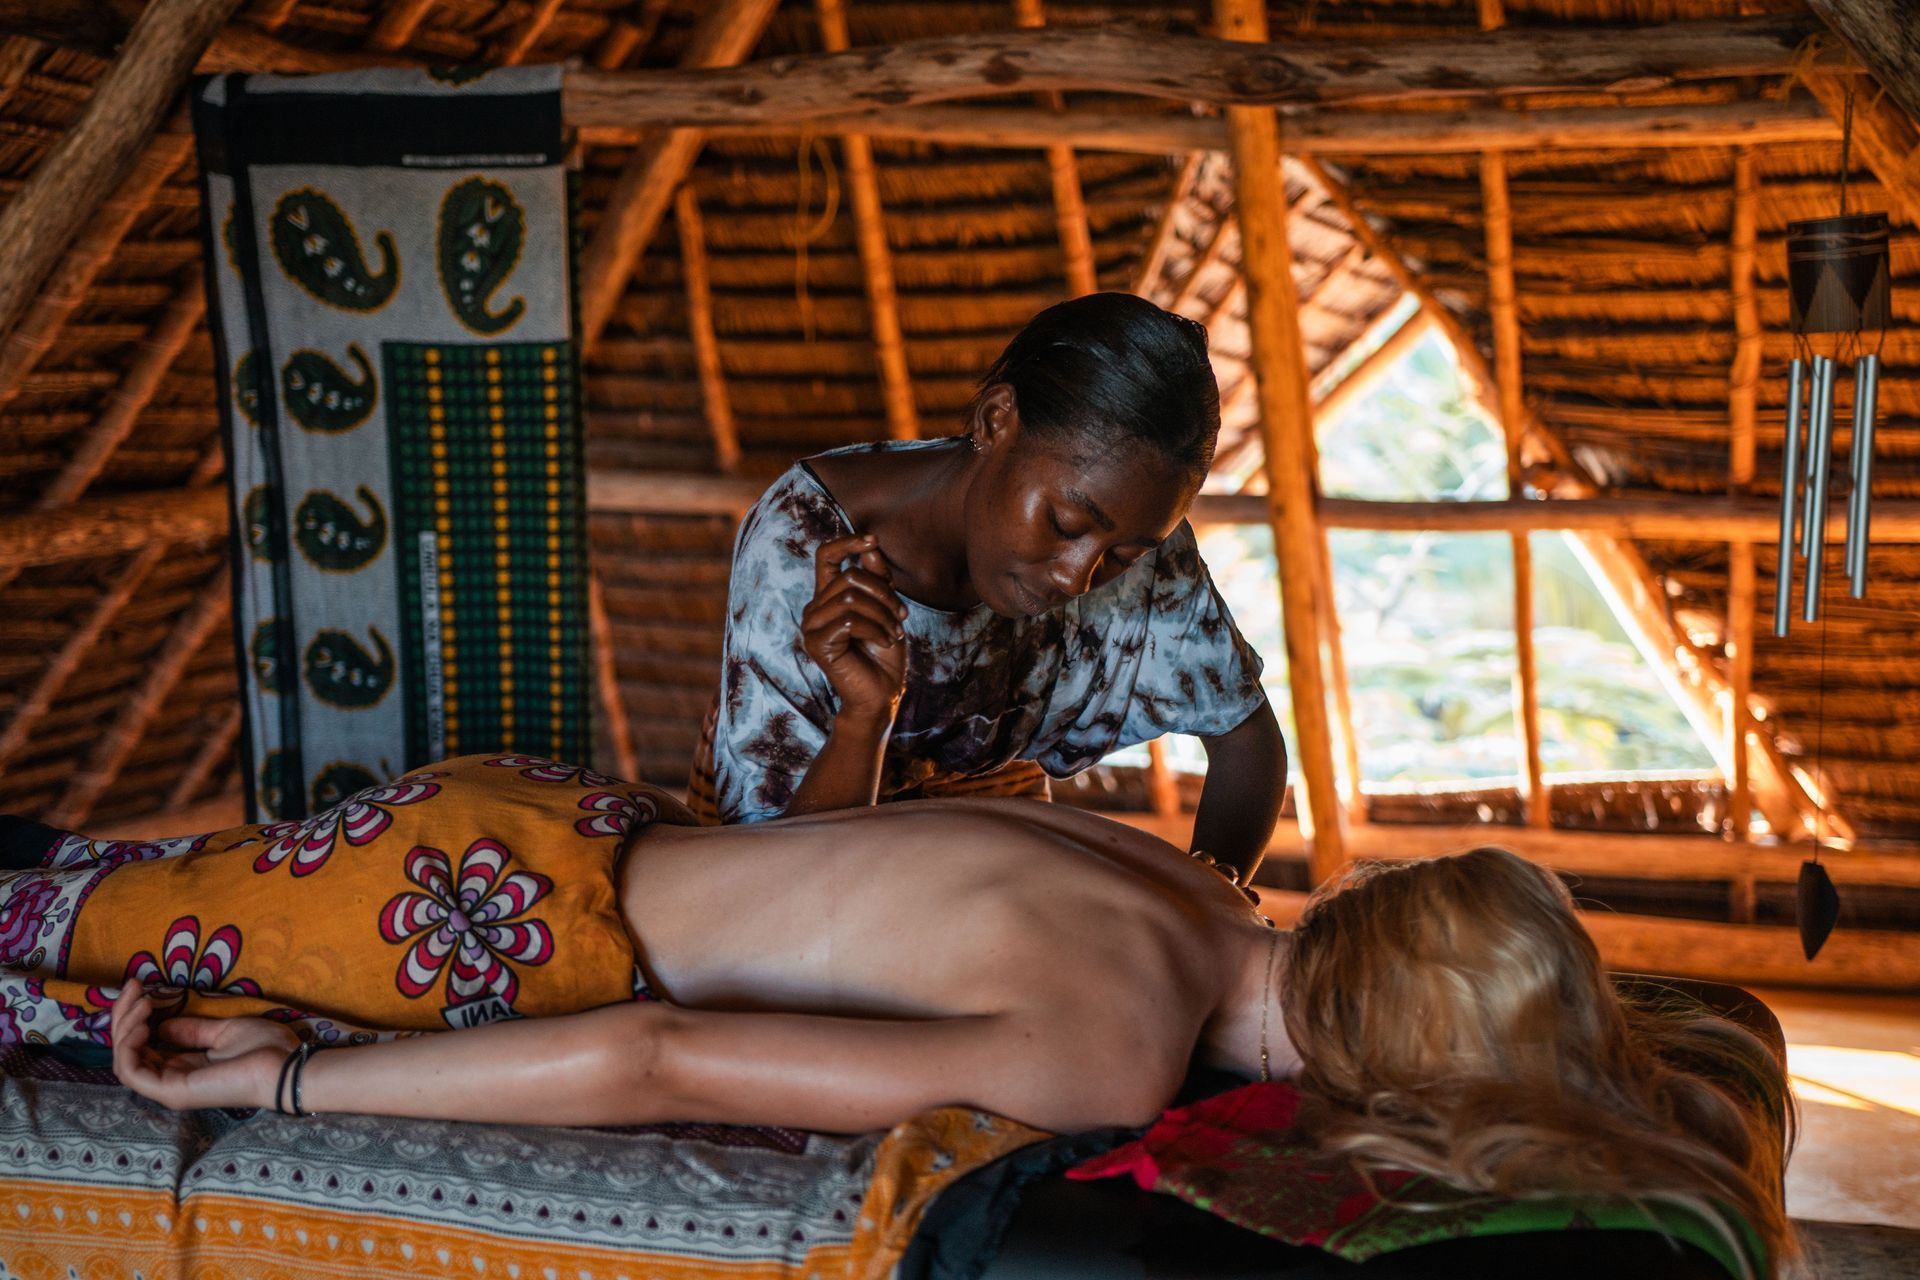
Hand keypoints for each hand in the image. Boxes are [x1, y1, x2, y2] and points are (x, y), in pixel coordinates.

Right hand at [111, 977, 299, 1112]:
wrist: (286, 1066)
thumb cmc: (265, 1049)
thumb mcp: (224, 1031)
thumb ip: (192, 1030)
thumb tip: (162, 1025)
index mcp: (183, 1067)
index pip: (141, 1046)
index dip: (133, 1016)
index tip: (139, 988)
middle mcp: (170, 1079)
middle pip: (128, 1051)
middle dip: (123, 1016)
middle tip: (134, 987)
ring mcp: (169, 1088)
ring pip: (124, 1061)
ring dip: (124, 1028)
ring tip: (142, 1003)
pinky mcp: (172, 1091)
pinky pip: (132, 1073)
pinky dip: (129, 1047)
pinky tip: (143, 1023)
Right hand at [802, 533, 907, 719]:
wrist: (881, 693)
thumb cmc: (883, 652)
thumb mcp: (886, 608)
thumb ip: (876, 578)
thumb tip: (872, 546)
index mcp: (828, 597)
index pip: (826, 556)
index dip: (847, 542)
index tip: (873, 540)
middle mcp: (815, 608)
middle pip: (848, 577)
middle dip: (883, 593)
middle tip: (901, 616)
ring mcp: (812, 626)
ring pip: (850, 597)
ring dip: (882, 614)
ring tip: (895, 632)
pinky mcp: (817, 643)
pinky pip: (848, 620)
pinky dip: (875, 629)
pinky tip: (885, 642)